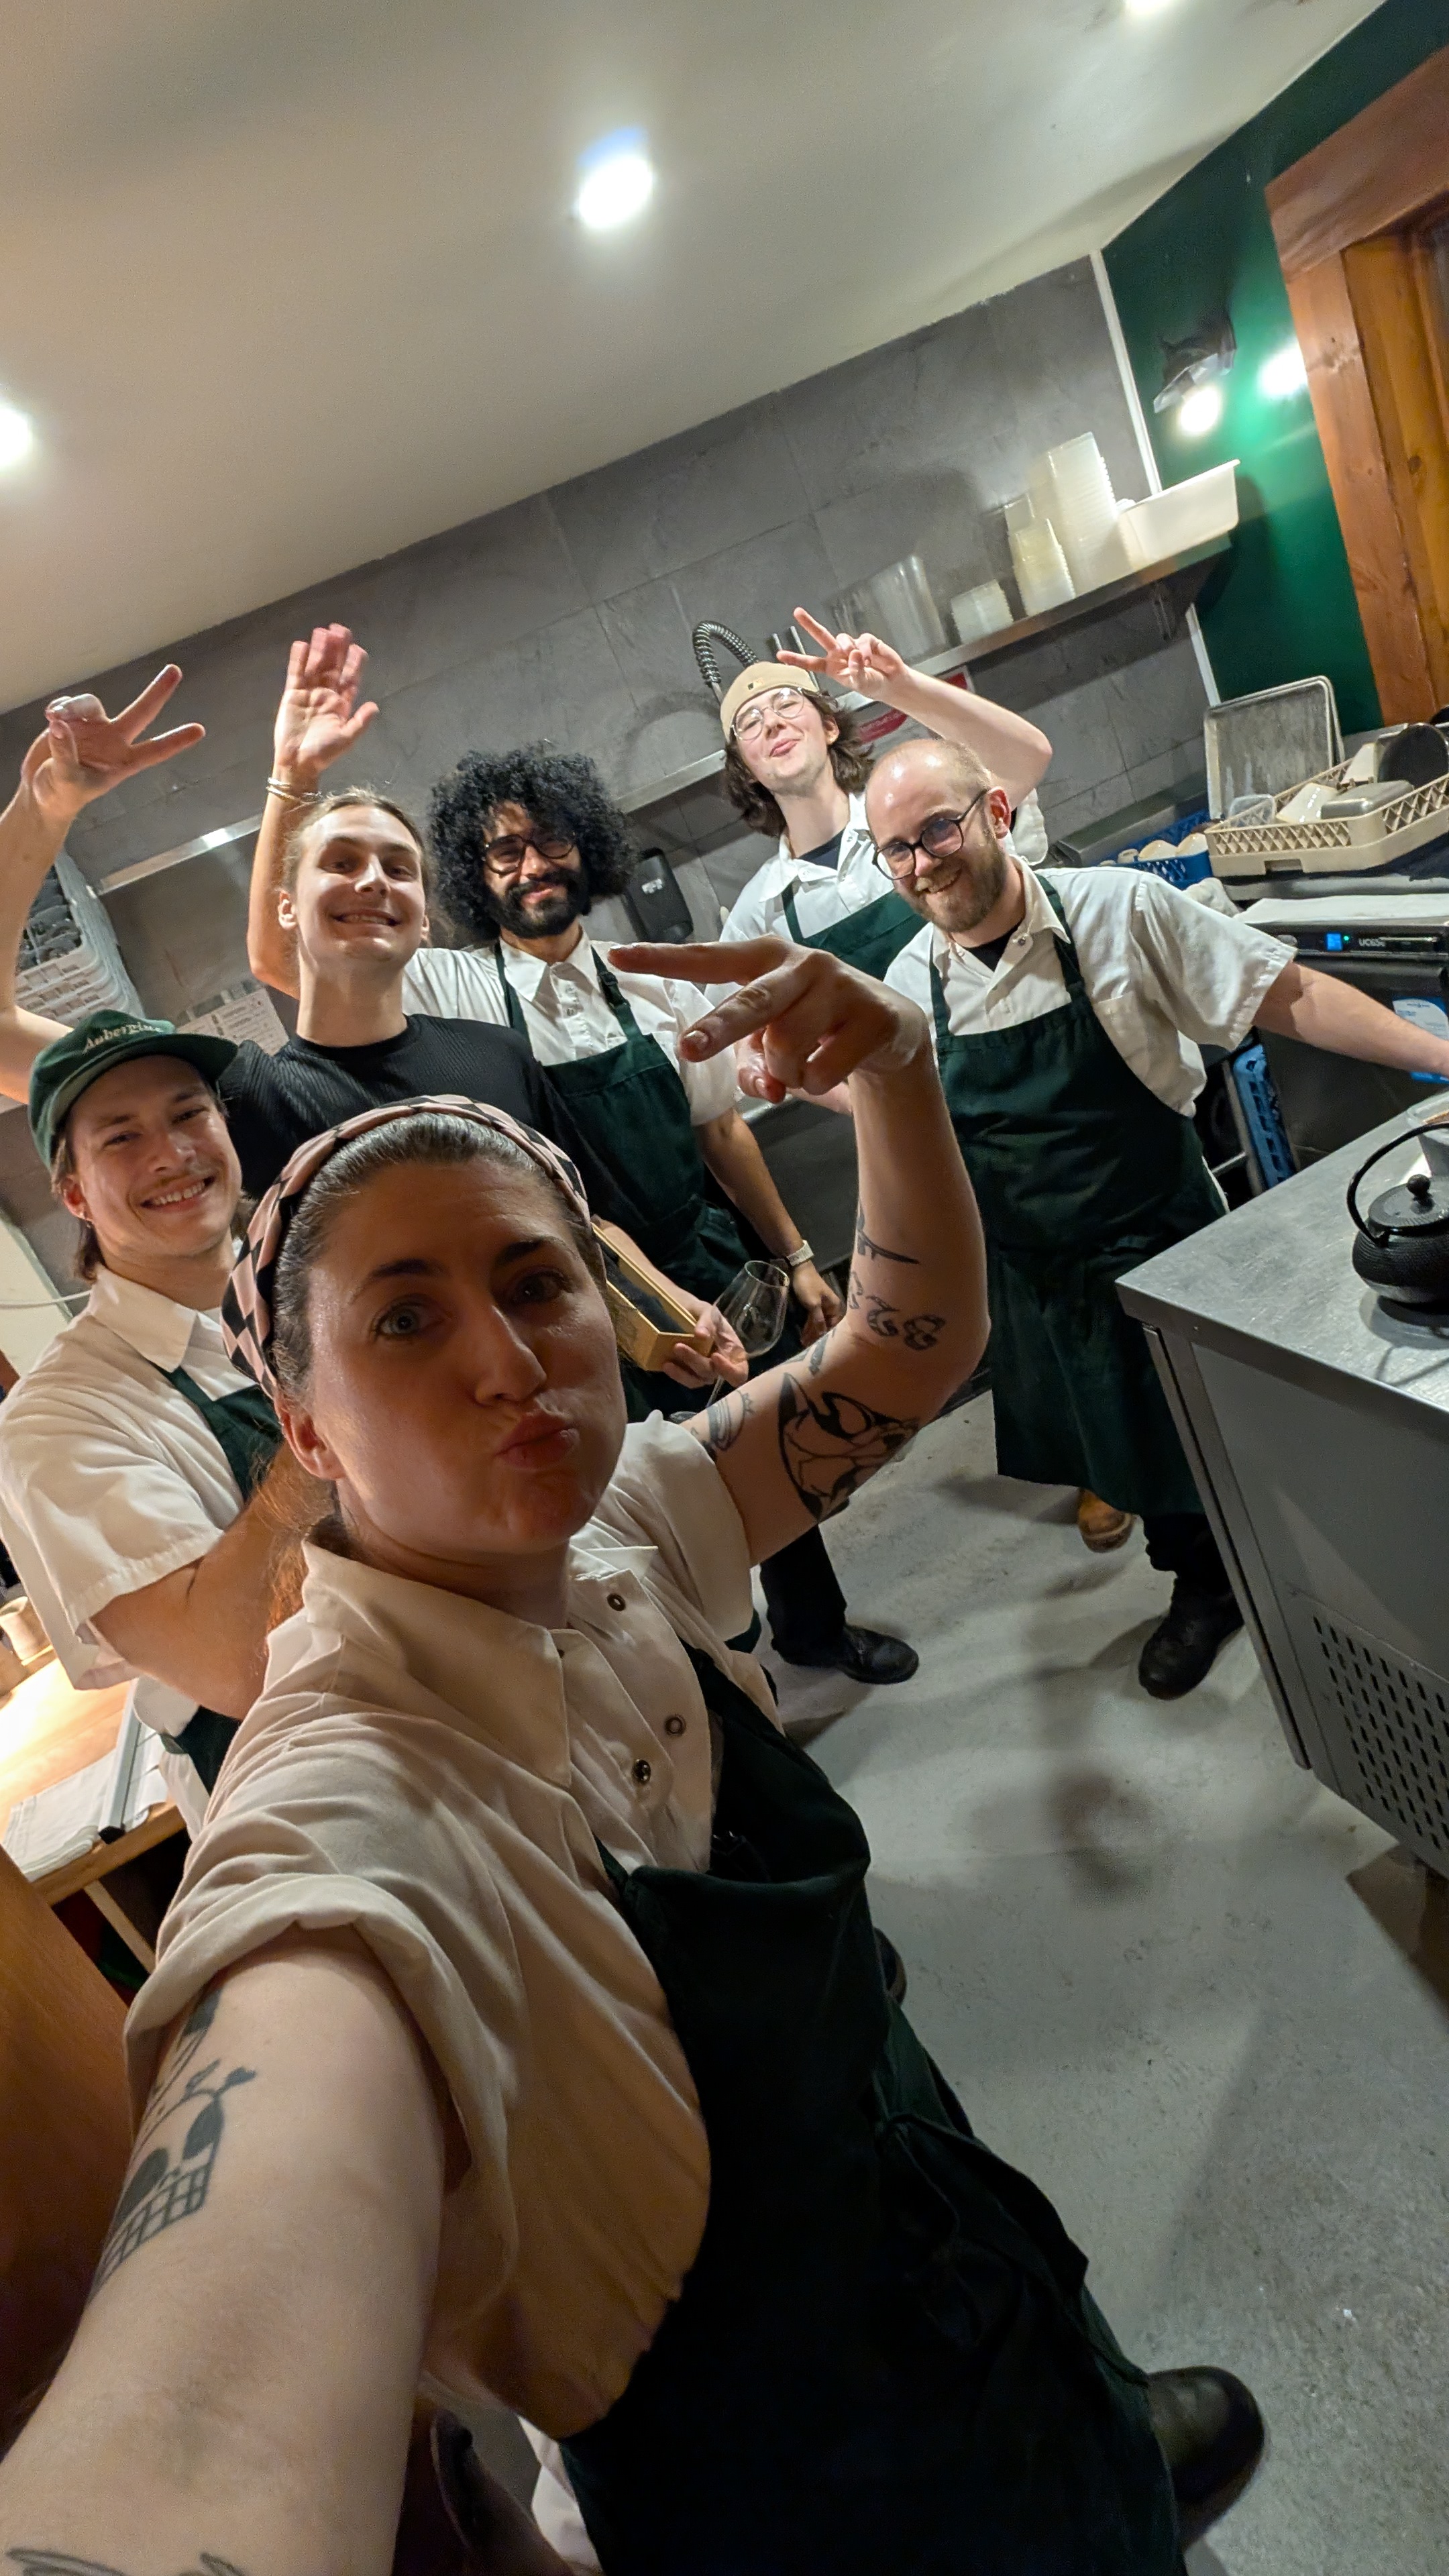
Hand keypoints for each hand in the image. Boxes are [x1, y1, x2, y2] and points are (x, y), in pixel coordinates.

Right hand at [20, 668, 204, 827]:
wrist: (40, 792)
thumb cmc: (61, 794)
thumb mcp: (66, 780)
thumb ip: (66, 753)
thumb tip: (61, 725)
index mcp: (122, 762)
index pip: (155, 751)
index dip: (176, 741)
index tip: (200, 730)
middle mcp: (113, 741)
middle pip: (141, 712)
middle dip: (158, 691)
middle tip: (175, 670)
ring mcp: (94, 729)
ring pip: (91, 703)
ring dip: (73, 705)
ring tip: (55, 717)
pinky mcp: (72, 721)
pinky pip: (69, 704)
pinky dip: (60, 706)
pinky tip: (50, 716)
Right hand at [273, 624, 378, 788]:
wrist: (298, 763)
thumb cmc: (324, 754)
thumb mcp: (346, 739)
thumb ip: (360, 722)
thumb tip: (375, 706)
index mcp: (342, 704)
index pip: (351, 678)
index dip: (354, 663)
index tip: (358, 648)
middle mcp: (327, 695)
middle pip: (333, 666)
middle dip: (337, 649)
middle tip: (340, 630)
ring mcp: (309, 693)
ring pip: (316, 666)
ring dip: (319, 649)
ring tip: (322, 631)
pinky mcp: (292, 694)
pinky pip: (295, 673)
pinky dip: (298, 659)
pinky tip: (301, 644)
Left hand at [610, 937, 927, 1104]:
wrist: (888, 1030)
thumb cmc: (811, 1029)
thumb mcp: (770, 1044)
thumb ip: (751, 1064)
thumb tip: (766, 1087)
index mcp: (763, 959)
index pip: (707, 958)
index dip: (661, 958)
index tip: (615, 956)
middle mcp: (800, 963)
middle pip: (751, 1001)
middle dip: (718, 1028)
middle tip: (688, 1050)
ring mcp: (838, 984)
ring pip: (788, 1046)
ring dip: (783, 1074)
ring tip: (797, 1068)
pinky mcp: (871, 1013)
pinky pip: (822, 1070)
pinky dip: (815, 1085)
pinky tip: (832, 1069)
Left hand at [663, 1298, 747, 1389]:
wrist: (678, 1312)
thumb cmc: (699, 1311)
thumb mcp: (705, 1310)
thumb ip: (708, 1321)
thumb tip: (702, 1335)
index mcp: (732, 1350)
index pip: (739, 1371)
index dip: (731, 1371)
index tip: (715, 1357)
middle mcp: (720, 1364)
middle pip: (712, 1373)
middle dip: (696, 1361)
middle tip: (678, 1346)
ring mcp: (703, 1370)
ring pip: (697, 1380)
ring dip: (683, 1371)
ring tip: (670, 1358)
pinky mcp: (688, 1373)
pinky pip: (685, 1379)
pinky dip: (676, 1374)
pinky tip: (666, 1364)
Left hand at [777, 606, 906, 700]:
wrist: (892, 682)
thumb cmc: (873, 685)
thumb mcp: (861, 684)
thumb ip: (855, 671)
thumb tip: (853, 654)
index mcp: (832, 668)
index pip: (811, 663)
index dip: (796, 659)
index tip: (780, 655)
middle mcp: (839, 655)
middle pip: (821, 636)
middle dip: (809, 623)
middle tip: (797, 612)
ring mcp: (852, 646)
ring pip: (842, 638)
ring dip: (849, 648)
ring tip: (862, 662)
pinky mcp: (866, 641)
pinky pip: (862, 640)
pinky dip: (865, 650)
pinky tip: (870, 660)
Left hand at [790, 1259, 842, 1342]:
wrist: (798, 1269)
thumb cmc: (808, 1286)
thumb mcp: (813, 1304)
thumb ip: (818, 1320)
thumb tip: (823, 1334)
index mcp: (834, 1306)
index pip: (833, 1325)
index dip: (827, 1336)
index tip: (819, 1346)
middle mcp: (830, 1307)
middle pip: (825, 1325)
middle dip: (817, 1336)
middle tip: (808, 1346)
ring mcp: (821, 1306)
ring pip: (818, 1322)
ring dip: (811, 1332)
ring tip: (804, 1343)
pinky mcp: (813, 1305)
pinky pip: (812, 1318)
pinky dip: (808, 1326)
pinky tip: (804, 1334)